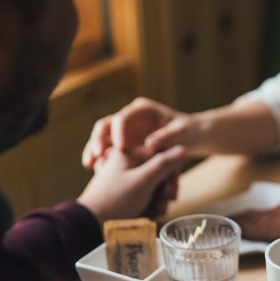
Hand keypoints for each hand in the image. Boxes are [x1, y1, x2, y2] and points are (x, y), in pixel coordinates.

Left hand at [78, 145, 185, 223]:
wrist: (90, 224)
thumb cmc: (115, 200)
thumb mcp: (143, 180)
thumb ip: (164, 164)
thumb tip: (182, 148)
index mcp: (128, 153)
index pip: (160, 155)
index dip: (170, 172)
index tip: (171, 188)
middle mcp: (127, 164)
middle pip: (158, 172)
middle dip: (164, 190)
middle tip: (166, 202)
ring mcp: (125, 179)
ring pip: (153, 186)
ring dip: (158, 200)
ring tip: (156, 211)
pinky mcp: (124, 194)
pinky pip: (144, 196)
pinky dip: (149, 205)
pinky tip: (149, 214)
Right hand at [82, 97, 199, 168]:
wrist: (190, 138)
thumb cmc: (188, 132)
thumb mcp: (182, 133)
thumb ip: (167, 137)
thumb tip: (150, 144)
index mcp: (143, 110)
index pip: (124, 117)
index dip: (119, 131)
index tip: (120, 147)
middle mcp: (130, 117)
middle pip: (106, 125)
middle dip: (98, 139)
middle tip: (96, 155)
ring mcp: (125, 130)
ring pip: (102, 137)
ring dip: (94, 149)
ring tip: (89, 165)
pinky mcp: (123, 142)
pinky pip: (107, 149)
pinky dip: (100, 158)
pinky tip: (94, 170)